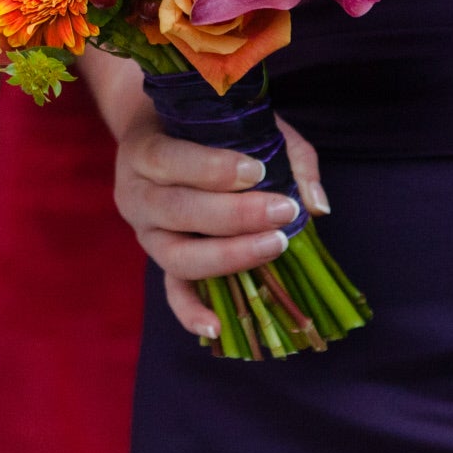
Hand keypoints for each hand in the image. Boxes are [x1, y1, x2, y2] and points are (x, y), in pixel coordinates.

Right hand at [112, 113, 327, 339]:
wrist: (159, 135)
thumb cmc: (205, 129)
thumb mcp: (241, 123)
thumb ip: (285, 154)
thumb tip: (315, 203)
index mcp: (143, 152)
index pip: (170, 161)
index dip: (212, 170)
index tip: (257, 171)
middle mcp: (136, 196)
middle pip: (177, 210)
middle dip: (234, 214)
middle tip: (282, 210)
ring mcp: (146, 235)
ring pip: (177, 256)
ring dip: (228, 255)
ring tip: (275, 245)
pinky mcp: (162, 261)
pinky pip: (173, 292)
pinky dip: (192, 312)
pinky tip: (217, 328)